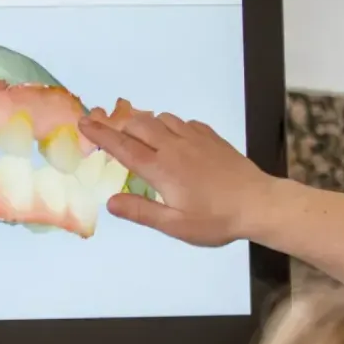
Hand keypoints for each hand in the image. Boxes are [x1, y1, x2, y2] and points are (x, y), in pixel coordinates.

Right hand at [79, 106, 273, 245]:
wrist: (259, 204)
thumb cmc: (216, 220)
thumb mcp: (175, 225)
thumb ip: (142, 211)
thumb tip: (111, 202)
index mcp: (162, 169)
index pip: (122, 146)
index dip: (101, 134)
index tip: (84, 123)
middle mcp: (175, 147)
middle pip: (138, 124)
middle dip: (120, 125)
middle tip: (110, 133)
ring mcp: (196, 138)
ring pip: (161, 118)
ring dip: (146, 123)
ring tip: (141, 137)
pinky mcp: (212, 137)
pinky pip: (184, 122)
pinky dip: (171, 126)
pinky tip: (175, 140)